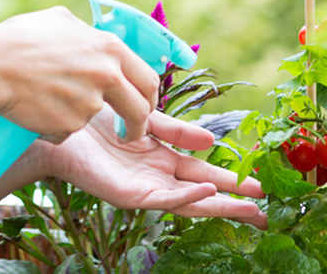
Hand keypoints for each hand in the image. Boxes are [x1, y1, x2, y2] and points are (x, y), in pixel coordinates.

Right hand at [0, 8, 158, 143]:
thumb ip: (86, 32)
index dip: (149, 97)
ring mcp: (89, 103)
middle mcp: (106, 75)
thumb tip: (95, 36)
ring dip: (78, 115)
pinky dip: (56, 125)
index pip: (149, 78)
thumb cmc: (19, 38)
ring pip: (95, 117)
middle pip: (139, 110)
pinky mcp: (70, 125)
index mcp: (109, 47)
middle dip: (138, 125)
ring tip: (47, 98)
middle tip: (130, 133)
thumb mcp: (59, 20)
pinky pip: (68, 130)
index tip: (144, 107)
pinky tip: (35, 108)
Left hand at [42, 108, 266, 227]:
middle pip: (205, 193)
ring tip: (249, 206)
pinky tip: (209, 193)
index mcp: (163, 158)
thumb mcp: (145, 117)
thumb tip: (210, 140)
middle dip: (235, 201)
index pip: (205, 172)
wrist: (59, 125)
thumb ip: (175, 130)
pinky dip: (188, 196)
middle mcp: (157, 176)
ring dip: (220, 205)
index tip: (261, 183)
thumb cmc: (96, 119)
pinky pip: (164, 198)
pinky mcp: (129, 196)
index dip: (232, 178)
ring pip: (190, 203)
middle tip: (267, 209)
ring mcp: (145, 188)